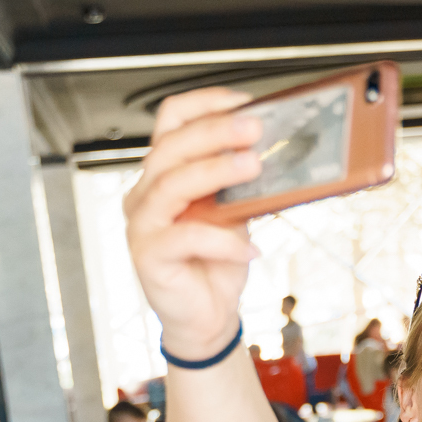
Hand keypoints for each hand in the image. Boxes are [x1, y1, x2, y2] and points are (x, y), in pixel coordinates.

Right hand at [123, 87, 262, 360]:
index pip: (172, 120)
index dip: (206, 104)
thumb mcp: (237, 213)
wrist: (208, 316)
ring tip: (254, 167)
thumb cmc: (218, 262)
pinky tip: (248, 248)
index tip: (245, 104)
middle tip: (256, 130)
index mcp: (166, 172)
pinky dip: (221, 240)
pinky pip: (184, 237)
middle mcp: (147, 192)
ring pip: (171, 183)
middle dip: (216, 132)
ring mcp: (143, 223)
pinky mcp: (149, 255)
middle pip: (172, 146)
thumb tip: (278, 154)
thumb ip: (244, 185)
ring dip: (216, 171)